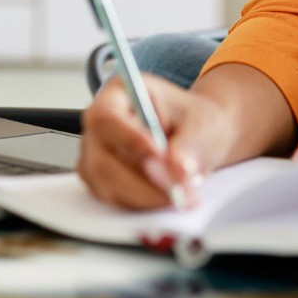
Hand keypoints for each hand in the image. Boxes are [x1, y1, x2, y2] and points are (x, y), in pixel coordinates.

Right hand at [78, 73, 234, 209]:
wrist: (198, 136)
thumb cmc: (194, 120)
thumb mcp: (202, 123)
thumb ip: (189, 145)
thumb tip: (176, 169)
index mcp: (119, 93)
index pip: (107, 118)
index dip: (130, 140)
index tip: (160, 156)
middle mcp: (100, 124)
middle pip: (101, 160)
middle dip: (142, 182)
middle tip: (179, 190)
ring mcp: (96, 154)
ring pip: (107, 186)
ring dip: (146, 197)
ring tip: (183, 195)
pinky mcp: (102, 181)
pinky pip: (115, 200)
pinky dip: (143, 205)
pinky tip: (169, 197)